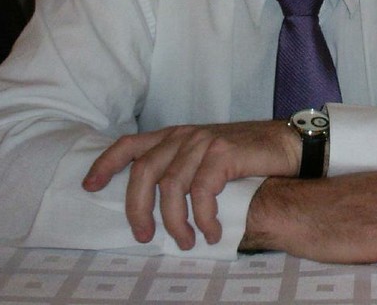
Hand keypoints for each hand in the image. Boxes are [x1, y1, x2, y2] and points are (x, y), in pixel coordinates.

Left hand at [82, 120, 299, 249]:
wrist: (288, 144)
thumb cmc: (248, 158)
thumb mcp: (207, 158)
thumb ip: (183, 170)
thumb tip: (158, 207)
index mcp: (176, 135)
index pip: (130, 144)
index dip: (105, 164)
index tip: (89, 186)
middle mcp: (185, 135)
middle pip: (143, 171)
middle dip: (137, 209)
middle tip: (144, 236)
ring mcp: (204, 141)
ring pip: (171, 186)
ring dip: (175, 221)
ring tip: (186, 241)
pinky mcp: (223, 153)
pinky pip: (200, 191)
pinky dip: (202, 218)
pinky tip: (211, 231)